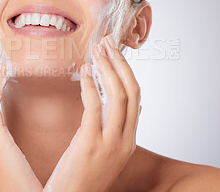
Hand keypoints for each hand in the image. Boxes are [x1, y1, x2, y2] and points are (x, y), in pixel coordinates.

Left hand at [43, 34, 141, 191]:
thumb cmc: (84, 177)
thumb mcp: (111, 153)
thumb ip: (123, 130)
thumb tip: (136, 110)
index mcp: (129, 140)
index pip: (136, 98)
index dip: (126, 72)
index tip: (114, 53)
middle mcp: (125, 140)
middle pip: (131, 91)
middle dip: (120, 63)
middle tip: (107, 42)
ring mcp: (110, 143)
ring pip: (118, 95)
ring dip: (108, 68)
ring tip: (97, 50)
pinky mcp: (90, 143)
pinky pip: (94, 106)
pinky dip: (90, 84)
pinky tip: (82, 71)